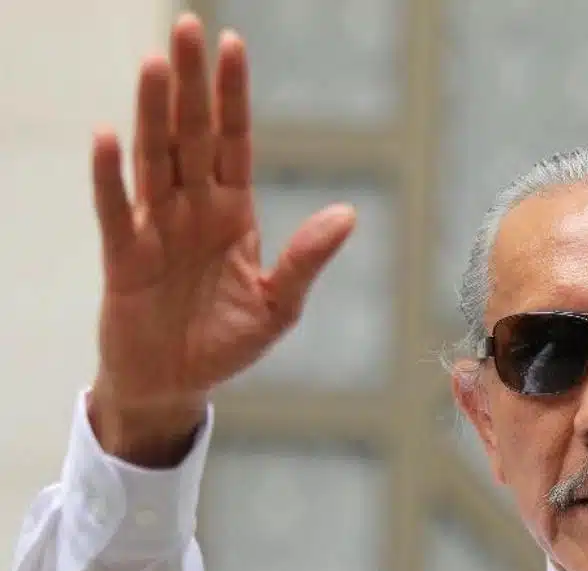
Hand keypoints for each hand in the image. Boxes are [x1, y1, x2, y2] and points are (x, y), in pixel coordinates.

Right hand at [88, 14, 354, 461]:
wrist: (175, 385)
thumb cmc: (226, 342)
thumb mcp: (279, 304)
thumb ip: (306, 259)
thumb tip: (348, 214)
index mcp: (232, 213)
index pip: (234, 141)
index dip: (233, 95)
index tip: (233, 46)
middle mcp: (192, 210)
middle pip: (191, 134)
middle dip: (191, 83)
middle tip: (188, 27)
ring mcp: (156, 230)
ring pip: (154, 159)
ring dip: (153, 112)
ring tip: (155, 63)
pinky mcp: (125, 260)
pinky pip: (117, 212)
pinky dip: (111, 178)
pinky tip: (108, 138)